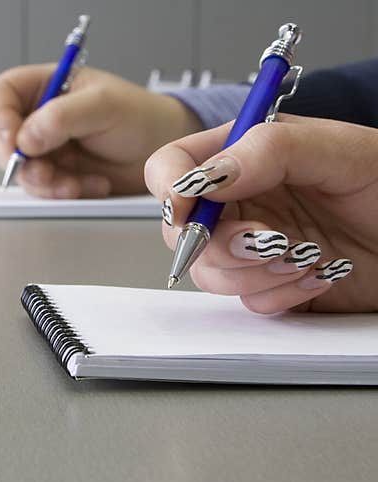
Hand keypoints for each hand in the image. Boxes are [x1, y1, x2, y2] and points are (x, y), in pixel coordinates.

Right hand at [0, 64, 201, 197]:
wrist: (162, 152)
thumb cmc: (140, 117)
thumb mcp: (102, 106)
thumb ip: (61, 117)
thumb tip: (25, 138)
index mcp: (46, 86)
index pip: (3, 94)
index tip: (12, 138)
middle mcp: (40, 118)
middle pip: (4, 139)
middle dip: (21, 160)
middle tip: (43, 170)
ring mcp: (47, 149)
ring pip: (22, 170)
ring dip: (45, 182)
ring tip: (73, 184)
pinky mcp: (57, 175)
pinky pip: (44, 190)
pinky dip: (64, 192)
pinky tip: (90, 185)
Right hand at [146, 115, 377, 312]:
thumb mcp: (342, 152)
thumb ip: (270, 150)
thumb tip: (209, 175)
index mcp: (246, 156)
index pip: (175, 166)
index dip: (171, 189)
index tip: (188, 208)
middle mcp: (242, 202)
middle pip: (182, 229)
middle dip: (218, 243)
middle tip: (265, 240)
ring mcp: (251, 247)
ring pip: (209, 273)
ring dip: (253, 272)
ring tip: (302, 256)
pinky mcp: (269, 285)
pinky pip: (247, 301)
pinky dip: (280, 294)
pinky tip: (315, 275)